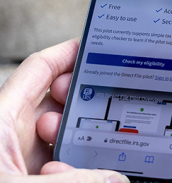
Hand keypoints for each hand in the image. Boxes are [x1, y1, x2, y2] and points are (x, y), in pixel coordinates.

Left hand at [0, 38, 128, 181]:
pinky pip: (63, 165)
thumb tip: (114, 179)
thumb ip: (72, 182)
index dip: (71, 53)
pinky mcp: (30, 181)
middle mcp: (10, 136)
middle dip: (86, 104)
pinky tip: (89, 176)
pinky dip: (80, 169)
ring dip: (84, 143)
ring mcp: (20, 162)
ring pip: (65, 136)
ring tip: (93, 154)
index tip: (103, 48)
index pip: (40, 69)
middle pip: (58, 102)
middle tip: (107, 108)